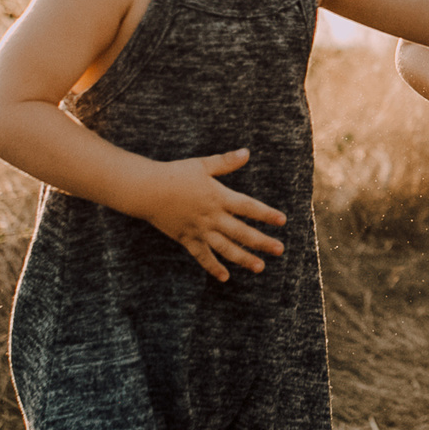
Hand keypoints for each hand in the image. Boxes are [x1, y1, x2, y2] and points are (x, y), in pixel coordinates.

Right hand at [141, 149, 286, 278]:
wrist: (146, 190)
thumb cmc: (175, 174)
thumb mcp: (202, 165)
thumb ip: (226, 162)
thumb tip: (247, 152)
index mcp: (218, 197)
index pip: (248, 207)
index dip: (266, 214)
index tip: (282, 221)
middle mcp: (212, 217)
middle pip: (242, 232)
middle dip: (262, 242)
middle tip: (280, 250)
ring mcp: (199, 230)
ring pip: (226, 248)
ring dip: (244, 258)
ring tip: (260, 267)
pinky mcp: (187, 239)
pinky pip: (202, 256)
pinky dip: (213, 267)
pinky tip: (225, 277)